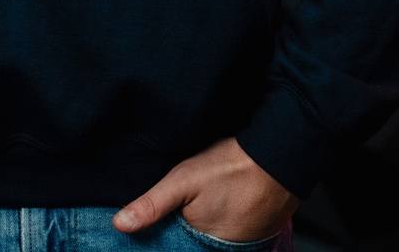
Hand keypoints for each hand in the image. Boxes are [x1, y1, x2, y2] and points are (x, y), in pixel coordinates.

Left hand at [111, 136, 299, 242]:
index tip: (152, 227)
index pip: (171, 248)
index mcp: (203, 248)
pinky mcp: (256, 236)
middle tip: (180, 207)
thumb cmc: (231, 167)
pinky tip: (214, 205)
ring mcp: (243, 247)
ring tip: (198, 205)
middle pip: (190, 246)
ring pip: (209, 241)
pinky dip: (218, 224)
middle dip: (179, 233)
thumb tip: (119, 224)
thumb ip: (152, 204)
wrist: (279, 156)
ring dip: (198, 229)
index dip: (159, 239)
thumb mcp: (184, 180)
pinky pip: (228, 236)